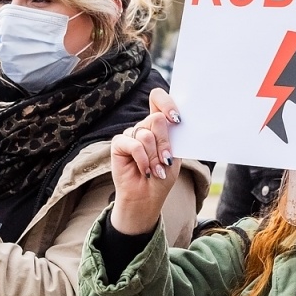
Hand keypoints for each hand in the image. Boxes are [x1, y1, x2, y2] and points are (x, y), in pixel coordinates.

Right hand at [109, 88, 182, 235]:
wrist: (146, 197)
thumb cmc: (162, 176)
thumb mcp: (174, 156)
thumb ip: (172, 137)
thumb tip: (172, 121)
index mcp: (159, 125)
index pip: (158, 98)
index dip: (167, 103)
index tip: (176, 119)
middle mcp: (144, 126)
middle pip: (157, 118)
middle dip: (165, 143)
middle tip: (165, 161)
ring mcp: (131, 133)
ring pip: (147, 134)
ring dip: (154, 157)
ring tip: (156, 171)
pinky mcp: (119, 143)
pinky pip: (134, 144)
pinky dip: (143, 160)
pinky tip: (144, 171)